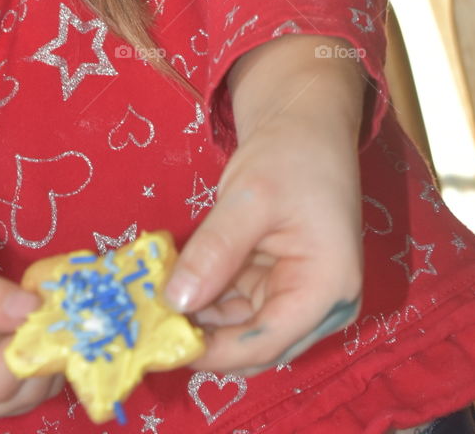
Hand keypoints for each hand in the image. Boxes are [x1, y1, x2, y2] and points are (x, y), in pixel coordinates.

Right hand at [0, 223, 64, 431]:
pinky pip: (25, 374)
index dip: (31, 344)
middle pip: (19, 393)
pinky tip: (33, 311)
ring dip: (46, 345)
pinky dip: (38, 344)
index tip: (54, 303)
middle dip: (45, 346)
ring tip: (45, 299)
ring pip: (30, 388)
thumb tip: (34, 309)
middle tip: (60, 297)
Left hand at [162, 113, 363, 378]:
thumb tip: (176, 300)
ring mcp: (297, 293)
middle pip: (254, 343)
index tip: (163, 348)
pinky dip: (204, 296)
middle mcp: (319, 305)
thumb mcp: (250, 198)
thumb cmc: (291, 154)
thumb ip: (216, 250)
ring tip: (149, 309)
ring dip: (198, 318)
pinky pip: (235, 301)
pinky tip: (169, 286)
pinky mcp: (276, 280)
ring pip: (239, 325)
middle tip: (147, 331)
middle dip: (203, 338)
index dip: (214, 352)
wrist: (304, 122)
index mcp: (327, 289)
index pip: (266, 343)